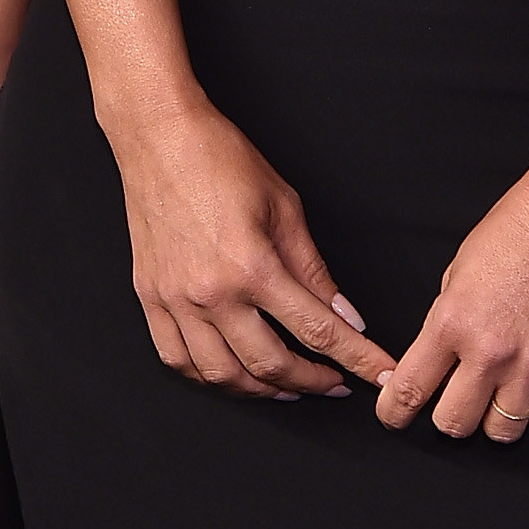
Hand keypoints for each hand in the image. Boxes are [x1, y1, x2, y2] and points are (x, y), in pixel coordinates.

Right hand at [112, 96, 395, 400]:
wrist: (159, 138)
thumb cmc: (221, 160)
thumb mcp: (284, 208)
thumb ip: (315, 270)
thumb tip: (345, 316)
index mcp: (253, 266)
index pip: (317, 330)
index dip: (355, 358)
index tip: (378, 374)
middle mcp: (212, 293)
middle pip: (270, 366)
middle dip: (312, 383)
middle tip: (334, 382)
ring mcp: (176, 300)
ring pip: (222, 375)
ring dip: (261, 390)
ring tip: (286, 384)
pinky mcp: (150, 298)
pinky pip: (178, 359)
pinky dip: (209, 376)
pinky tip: (231, 371)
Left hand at [375, 155, 528, 442]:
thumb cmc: (516, 227)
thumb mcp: (457, 270)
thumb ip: (444, 321)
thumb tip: (434, 361)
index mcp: (452, 321)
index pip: (408, 391)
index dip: (393, 412)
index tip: (393, 414)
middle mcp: (491, 350)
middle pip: (453, 425)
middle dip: (446, 416)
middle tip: (454, 399)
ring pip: (501, 433)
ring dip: (494, 420)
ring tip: (498, 396)